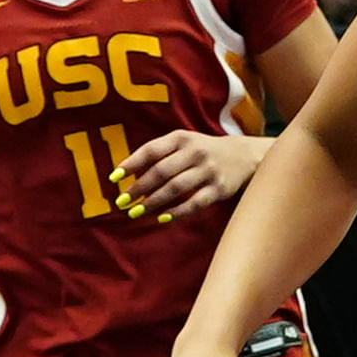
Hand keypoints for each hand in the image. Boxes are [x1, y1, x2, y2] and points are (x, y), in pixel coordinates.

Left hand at [111, 130, 264, 221]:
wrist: (243, 156)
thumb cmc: (202, 151)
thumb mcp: (182, 143)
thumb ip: (158, 154)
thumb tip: (128, 175)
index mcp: (181, 138)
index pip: (151, 150)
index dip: (131, 163)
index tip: (113, 178)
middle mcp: (195, 152)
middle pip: (161, 172)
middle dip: (138, 188)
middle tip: (121, 201)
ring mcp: (208, 171)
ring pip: (176, 189)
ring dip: (153, 202)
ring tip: (135, 212)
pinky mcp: (218, 189)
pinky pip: (194, 203)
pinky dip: (177, 212)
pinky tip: (162, 218)